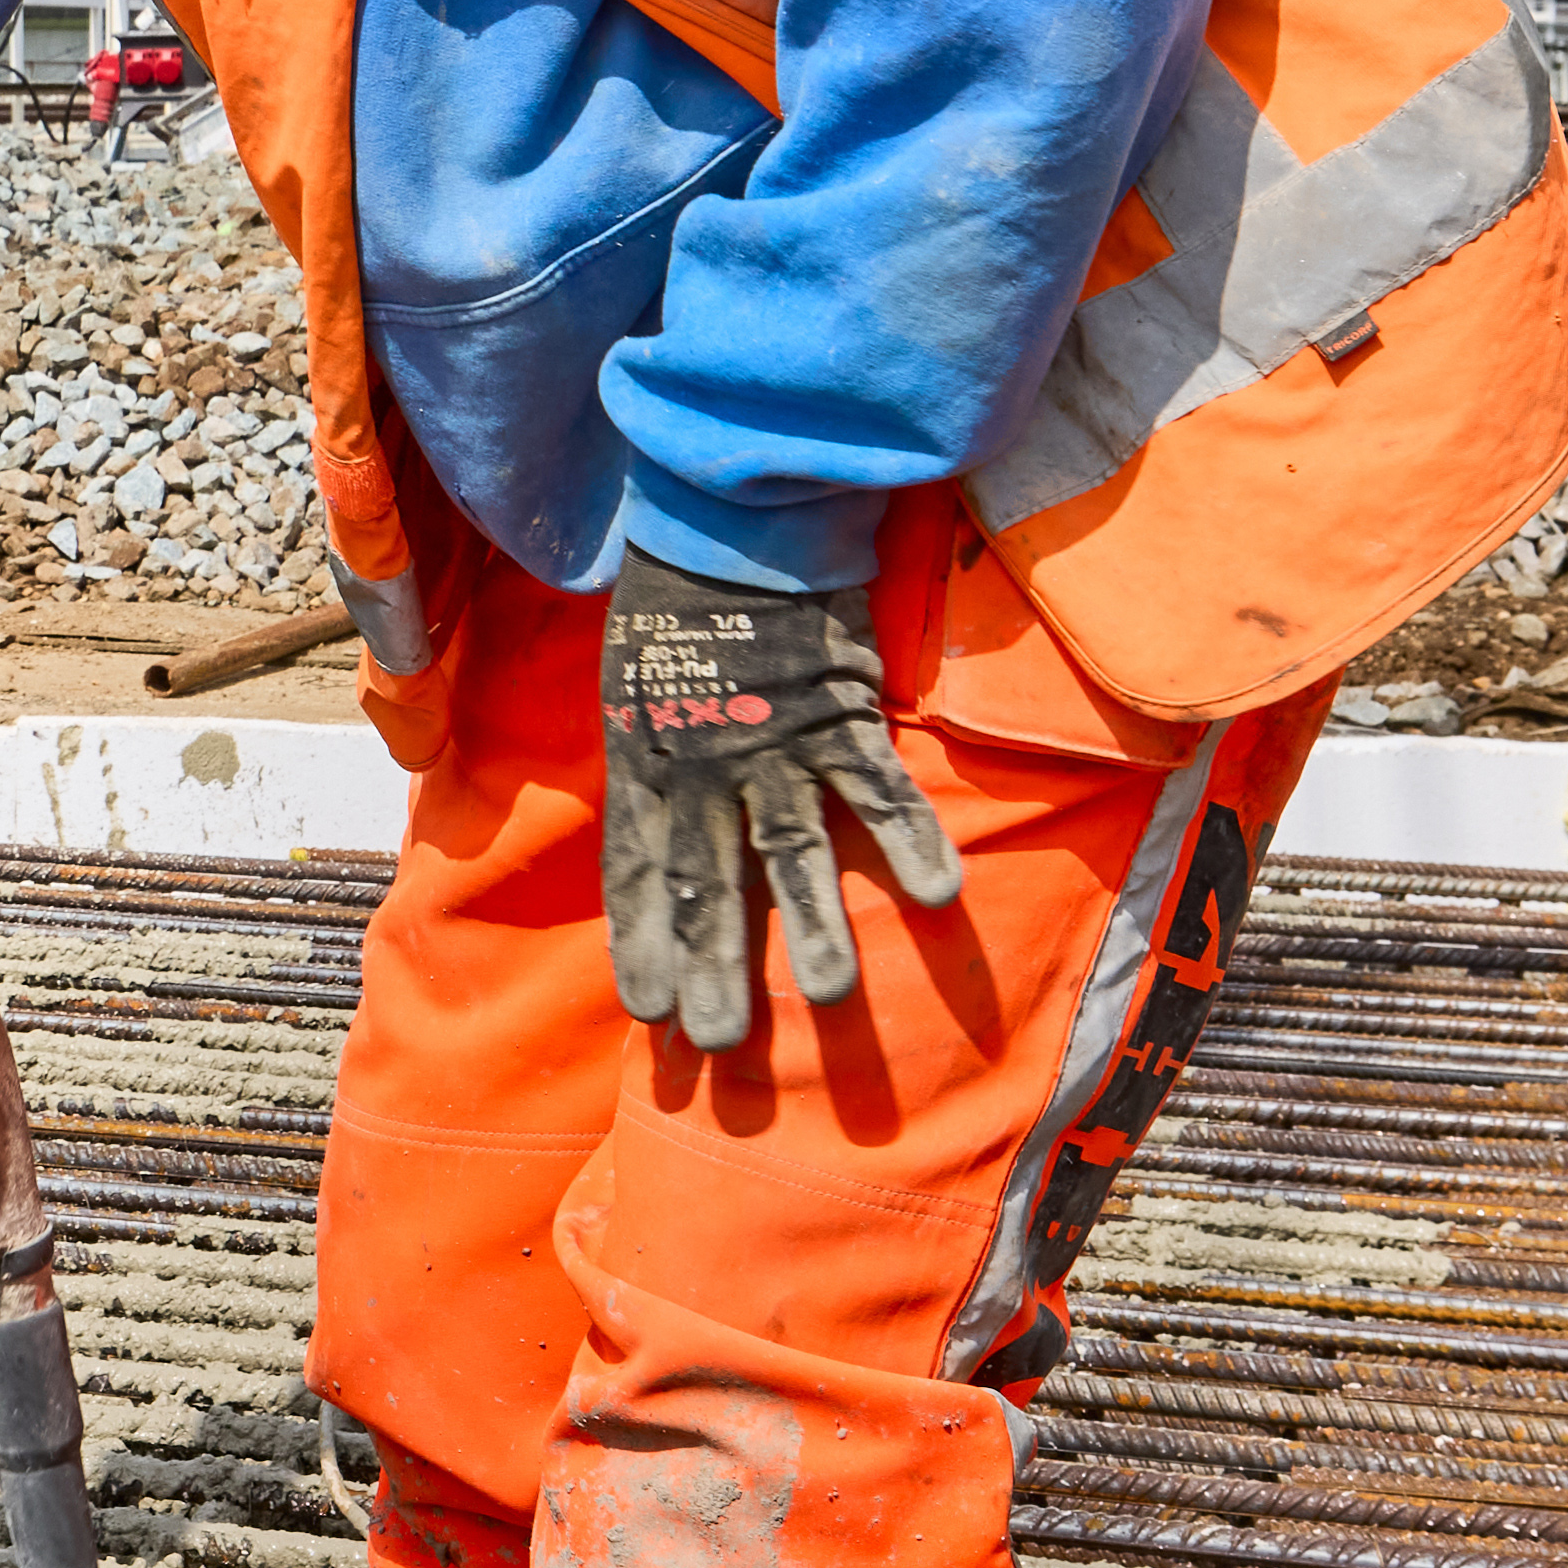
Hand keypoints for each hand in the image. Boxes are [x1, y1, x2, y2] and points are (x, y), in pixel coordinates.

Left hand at [589, 556, 960, 1047]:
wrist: (728, 522)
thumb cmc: (674, 608)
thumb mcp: (631, 688)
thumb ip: (651, 764)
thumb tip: (659, 833)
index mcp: (644, 761)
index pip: (635, 873)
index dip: (642, 943)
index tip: (648, 1015)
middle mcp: (701, 766)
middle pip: (706, 883)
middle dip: (712, 967)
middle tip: (717, 1045)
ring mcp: (772, 744)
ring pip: (792, 851)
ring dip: (812, 926)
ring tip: (827, 996)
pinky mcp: (837, 712)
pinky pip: (879, 786)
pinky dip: (908, 840)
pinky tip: (936, 897)